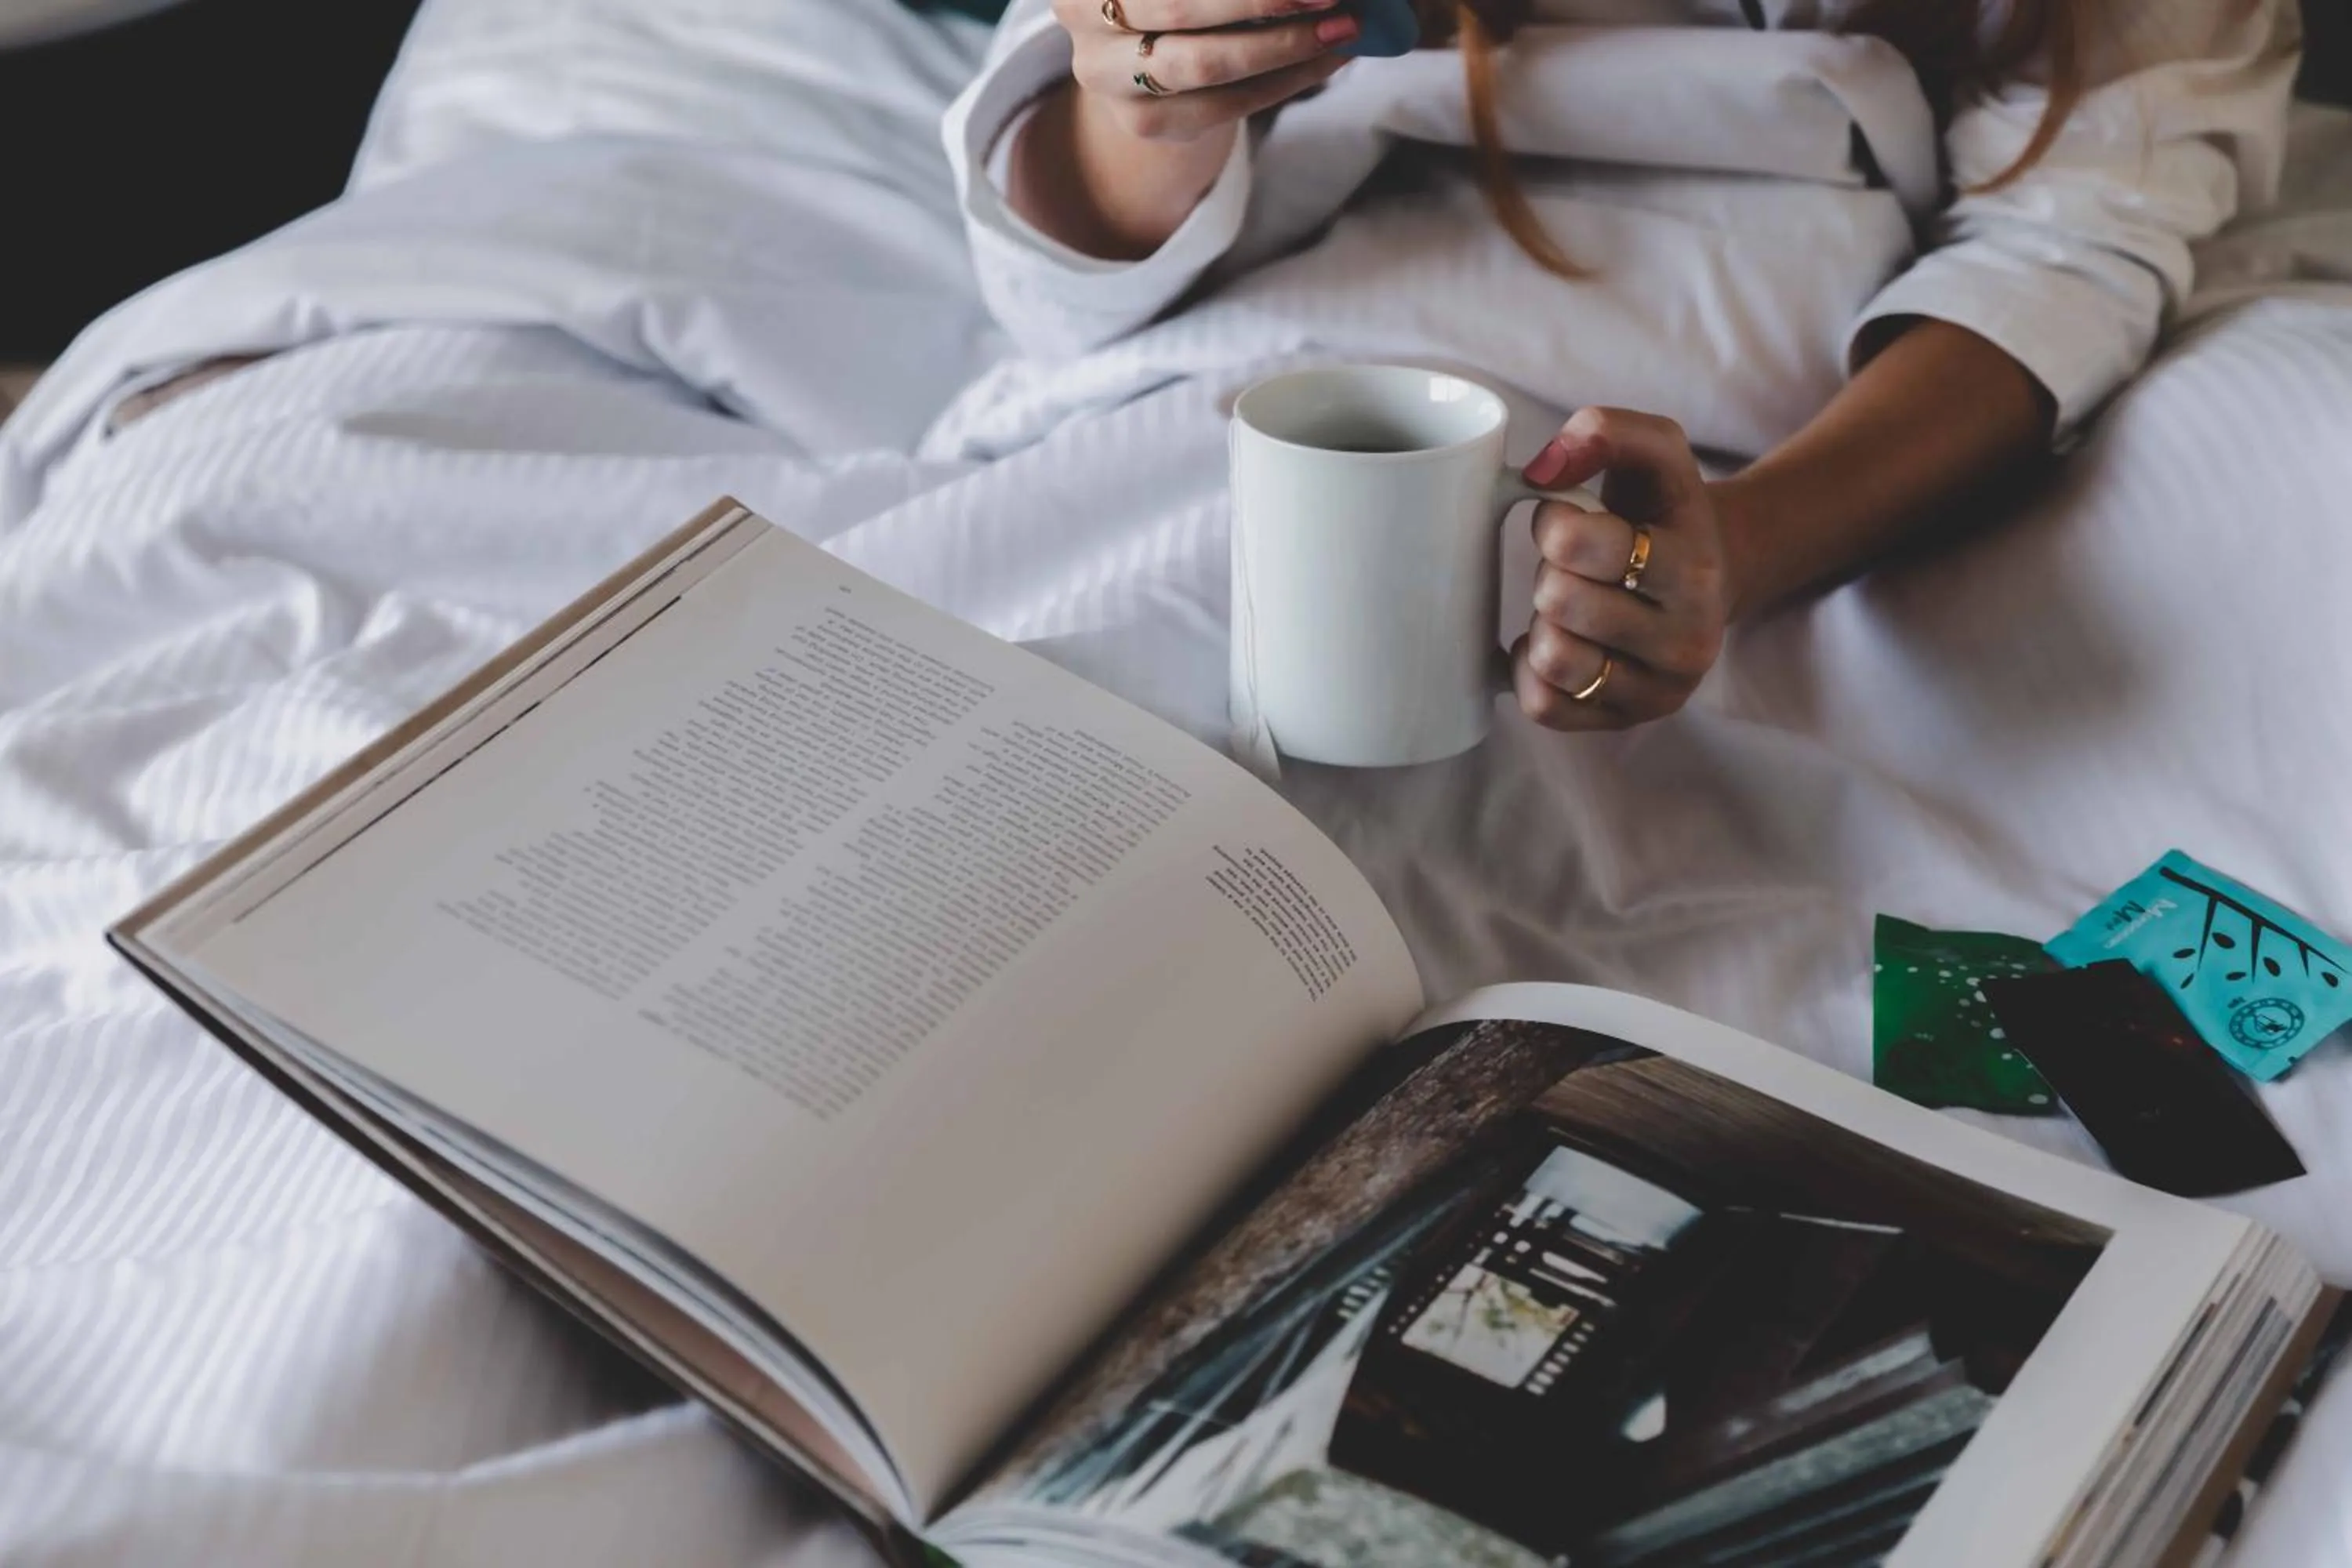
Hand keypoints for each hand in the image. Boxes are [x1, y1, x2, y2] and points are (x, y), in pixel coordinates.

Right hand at [1052, 0, 1358, 142]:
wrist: (1139, 48)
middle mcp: (1081, 14)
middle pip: (1179, 6)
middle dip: (1261, 0)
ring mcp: (1106, 77)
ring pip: (1205, 64)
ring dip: (1284, 45)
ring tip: (1343, 29)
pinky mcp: (1145, 123)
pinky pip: (1226, 104)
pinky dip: (1286, 79)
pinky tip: (1327, 59)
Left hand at [1510, 407, 1735, 731]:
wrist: (1713, 576)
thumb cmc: (1665, 511)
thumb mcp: (1656, 450)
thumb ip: (1604, 431)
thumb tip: (1541, 470)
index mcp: (1695, 568)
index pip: (1578, 543)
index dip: (1552, 520)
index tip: (1566, 516)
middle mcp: (1688, 639)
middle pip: (1559, 601)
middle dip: (1550, 571)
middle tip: (1573, 566)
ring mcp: (1659, 690)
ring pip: (1552, 659)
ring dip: (1543, 623)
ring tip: (1570, 605)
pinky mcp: (1624, 721)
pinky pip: (1543, 706)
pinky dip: (1532, 670)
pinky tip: (1558, 640)